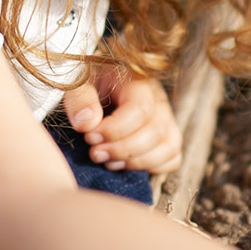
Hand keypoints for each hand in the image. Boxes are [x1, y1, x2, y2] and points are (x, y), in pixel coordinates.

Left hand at [64, 67, 181, 173]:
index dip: (115, 130)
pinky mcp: (167, 137)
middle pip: (156, 131)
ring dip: (136, 162)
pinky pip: (173, 159)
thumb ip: (79, 99)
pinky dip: (151, 167)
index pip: (141, 108)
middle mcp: (158, 100)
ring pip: (169, 147)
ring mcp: (167, 119)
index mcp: (138, 82)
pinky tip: (125, 164)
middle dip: (122, 150)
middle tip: (95, 153)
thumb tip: (87, 123)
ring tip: (108, 161)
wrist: (98, 86)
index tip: (90, 137)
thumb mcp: (77, 84)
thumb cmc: (89, 85)